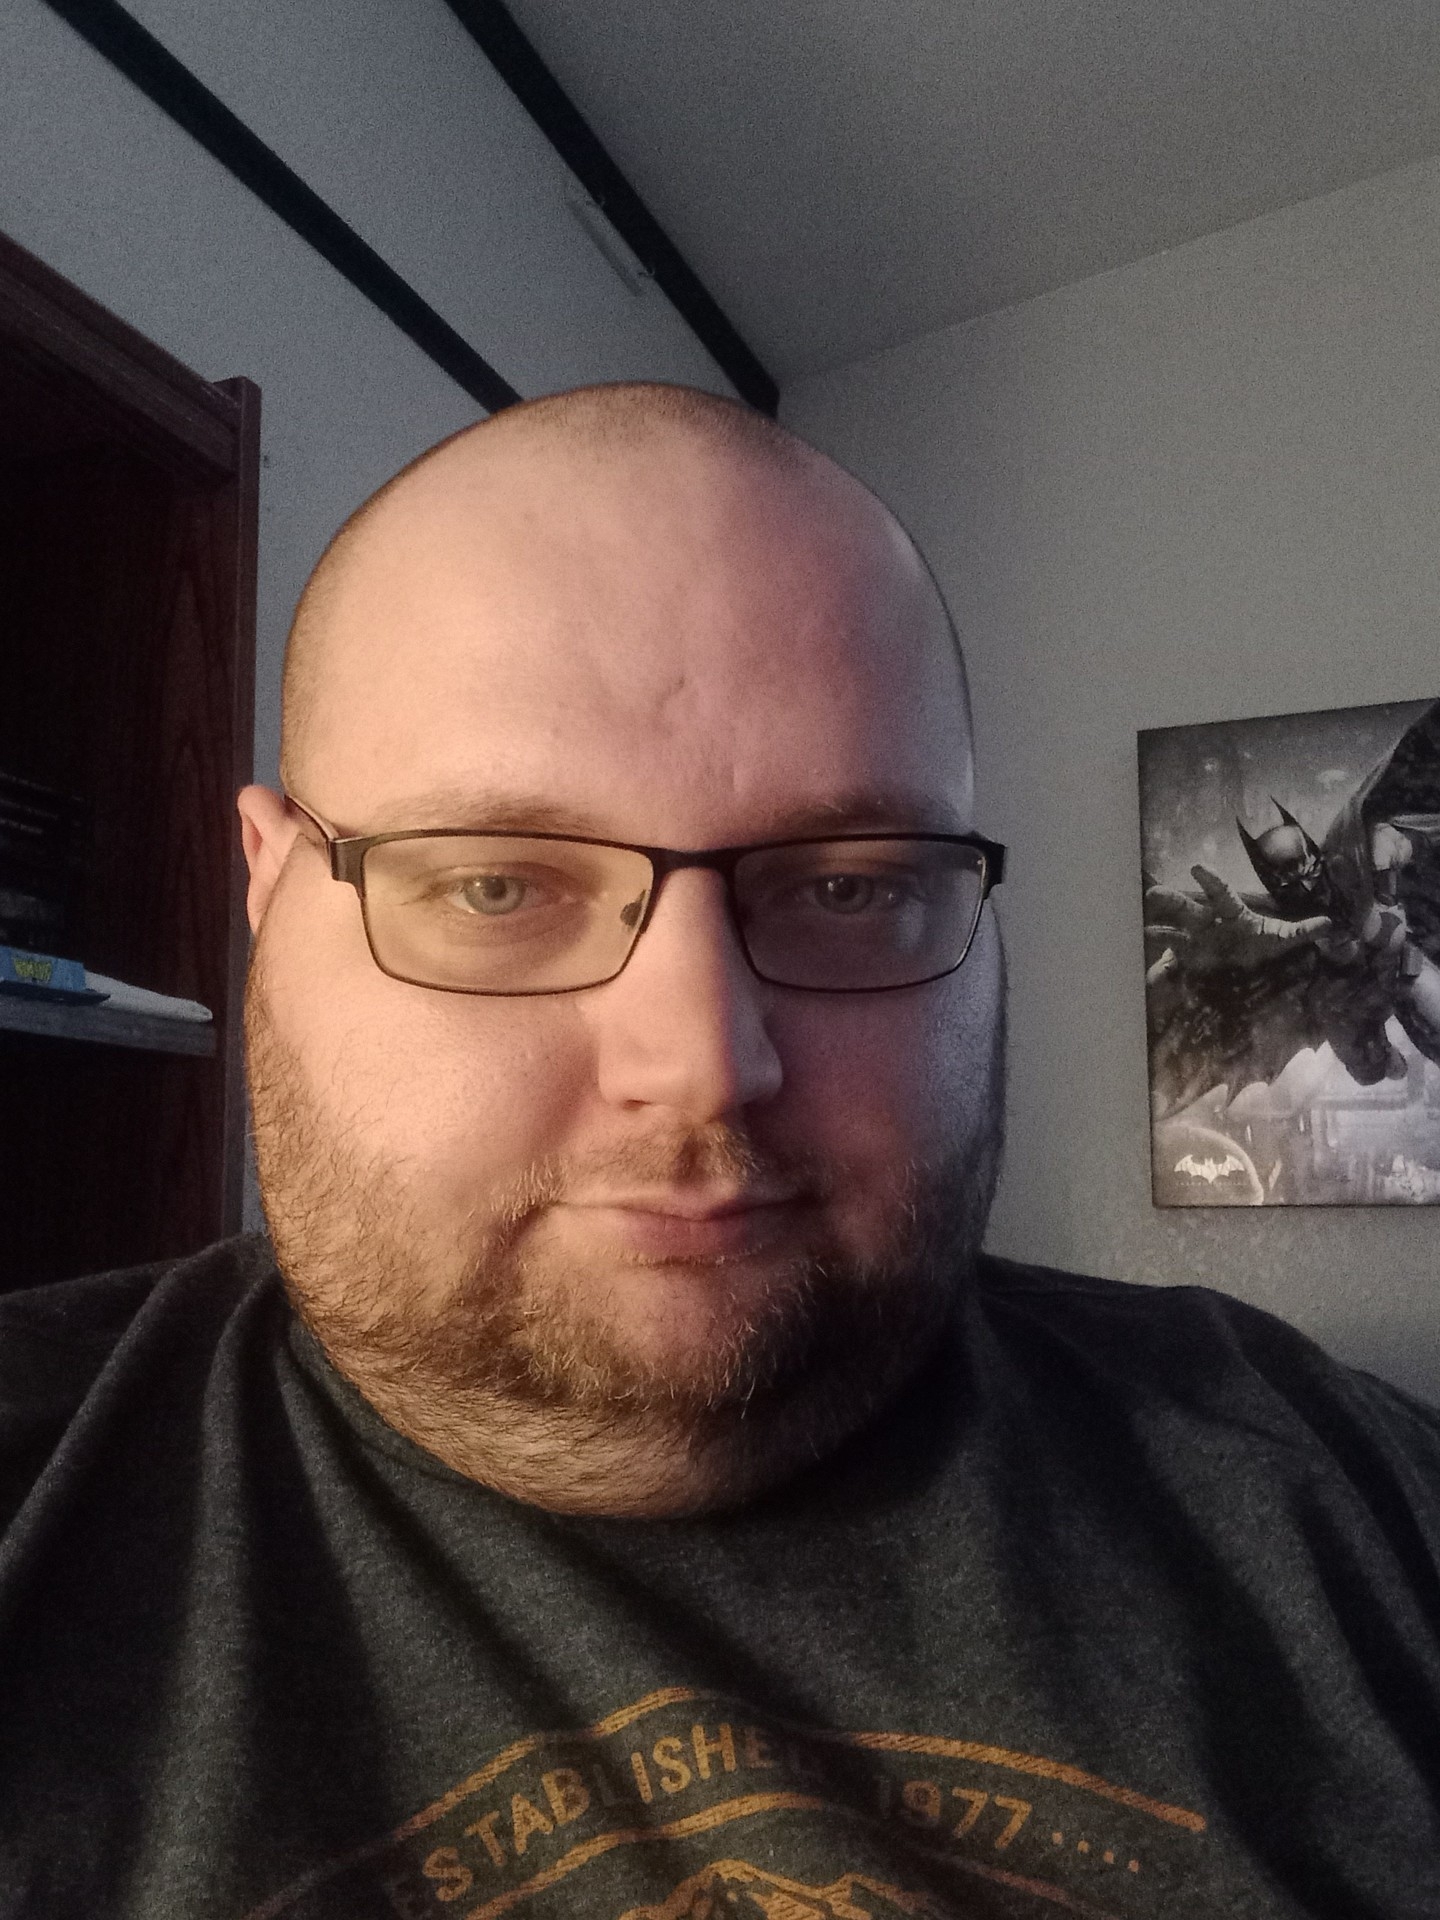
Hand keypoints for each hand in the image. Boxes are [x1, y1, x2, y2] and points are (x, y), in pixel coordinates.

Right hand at [1144, 866, 1330, 974]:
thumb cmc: (1260, 946)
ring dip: (1161, 932)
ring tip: (1145, 931)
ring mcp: (1195, 943)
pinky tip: (1151, 978)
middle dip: (1172, 900)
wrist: (1245, 970)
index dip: (1210, 881)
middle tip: (1154, 893)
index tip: (1196, 867)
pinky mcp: (1187, 963)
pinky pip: (1172, 968)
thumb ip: (1302, 931)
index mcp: (1231, 914)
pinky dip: (1160, 974)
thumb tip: (1331, 923)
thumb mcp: (1281, 940)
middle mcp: (1208, 924)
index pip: (1221, 894)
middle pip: (1189, 909)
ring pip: (1175, 934)